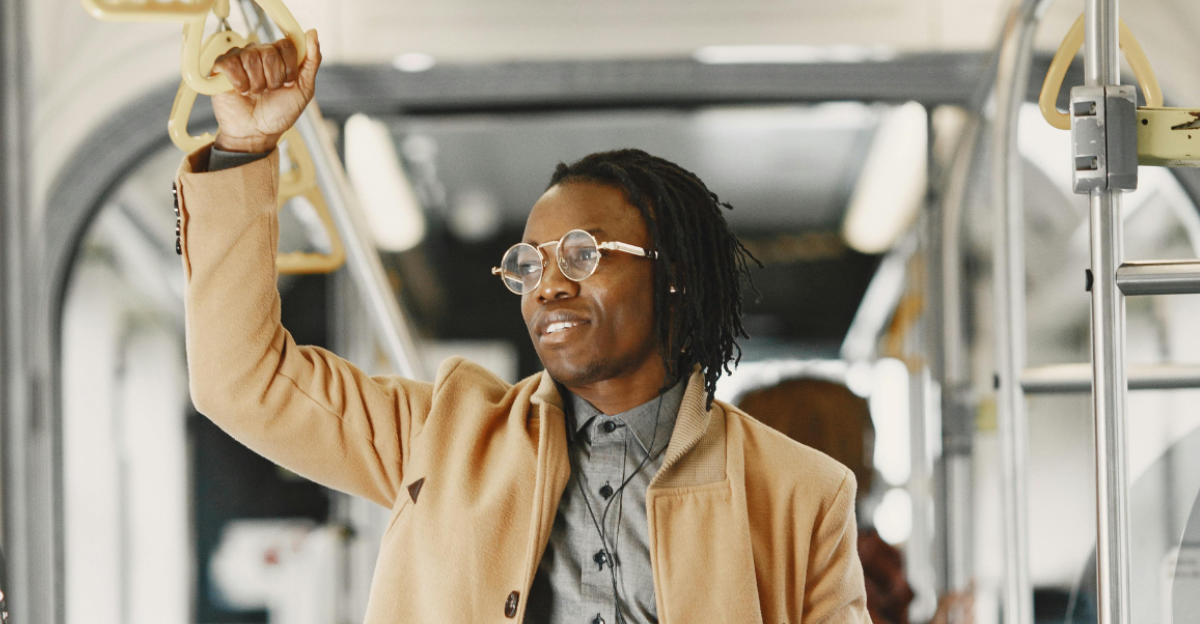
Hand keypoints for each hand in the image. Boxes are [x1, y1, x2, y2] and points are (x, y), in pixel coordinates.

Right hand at [210, 29, 321, 152]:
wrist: (257, 133)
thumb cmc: (279, 113)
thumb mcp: (304, 89)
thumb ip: (311, 61)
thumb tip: (312, 32)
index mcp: (278, 55)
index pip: (286, 44)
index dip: (289, 68)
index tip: (288, 83)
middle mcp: (258, 52)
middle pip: (269, 52)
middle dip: (273, 79)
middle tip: (269, 92)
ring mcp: (239, 58)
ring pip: (250, 58)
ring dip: (256, 84)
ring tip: (255, 93)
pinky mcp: (221, 67)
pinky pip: (230, 63)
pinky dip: (239, 83)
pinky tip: (241, 91)